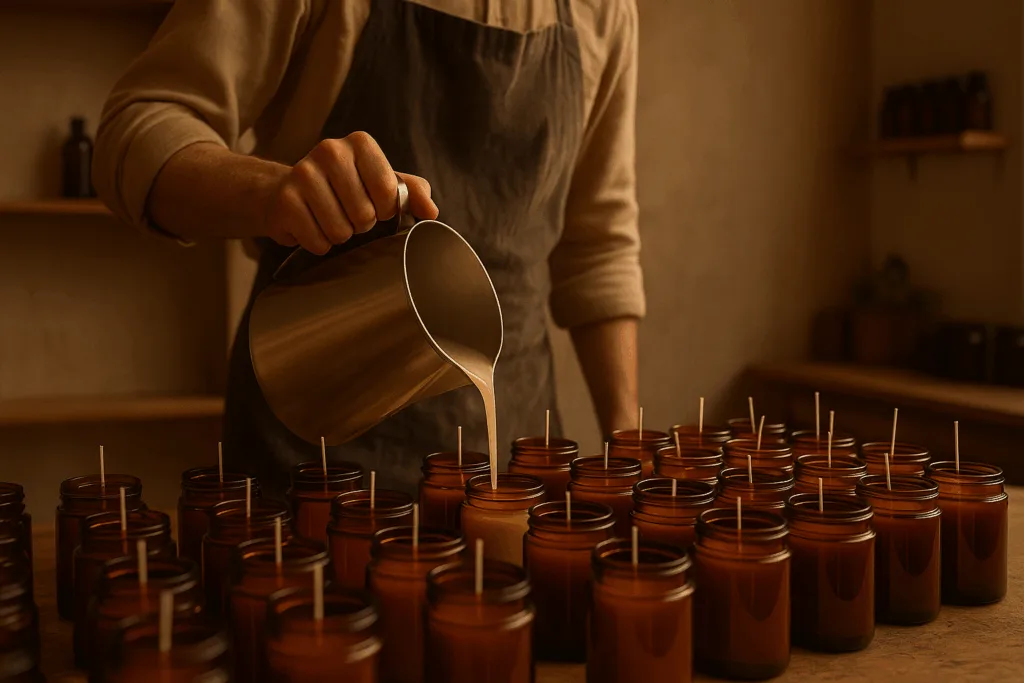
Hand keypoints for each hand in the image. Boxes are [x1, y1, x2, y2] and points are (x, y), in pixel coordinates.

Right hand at [263, 132, 438, 253]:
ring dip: (340, 235)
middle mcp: (330, 151)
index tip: (376, 205)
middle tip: (349, 213)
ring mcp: (303, 173)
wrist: (286, 192)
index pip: (388, 191)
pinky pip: (318, 241)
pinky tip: (311, 226)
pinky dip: (319, 243)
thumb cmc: (343, 189)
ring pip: (341, 231)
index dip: (386, 210)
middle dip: (362, 224)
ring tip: (330, 219)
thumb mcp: (381, 184)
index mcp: (360, 144)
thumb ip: (413, 192)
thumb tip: (431, 212)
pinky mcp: (285, 200)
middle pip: (365, 214)